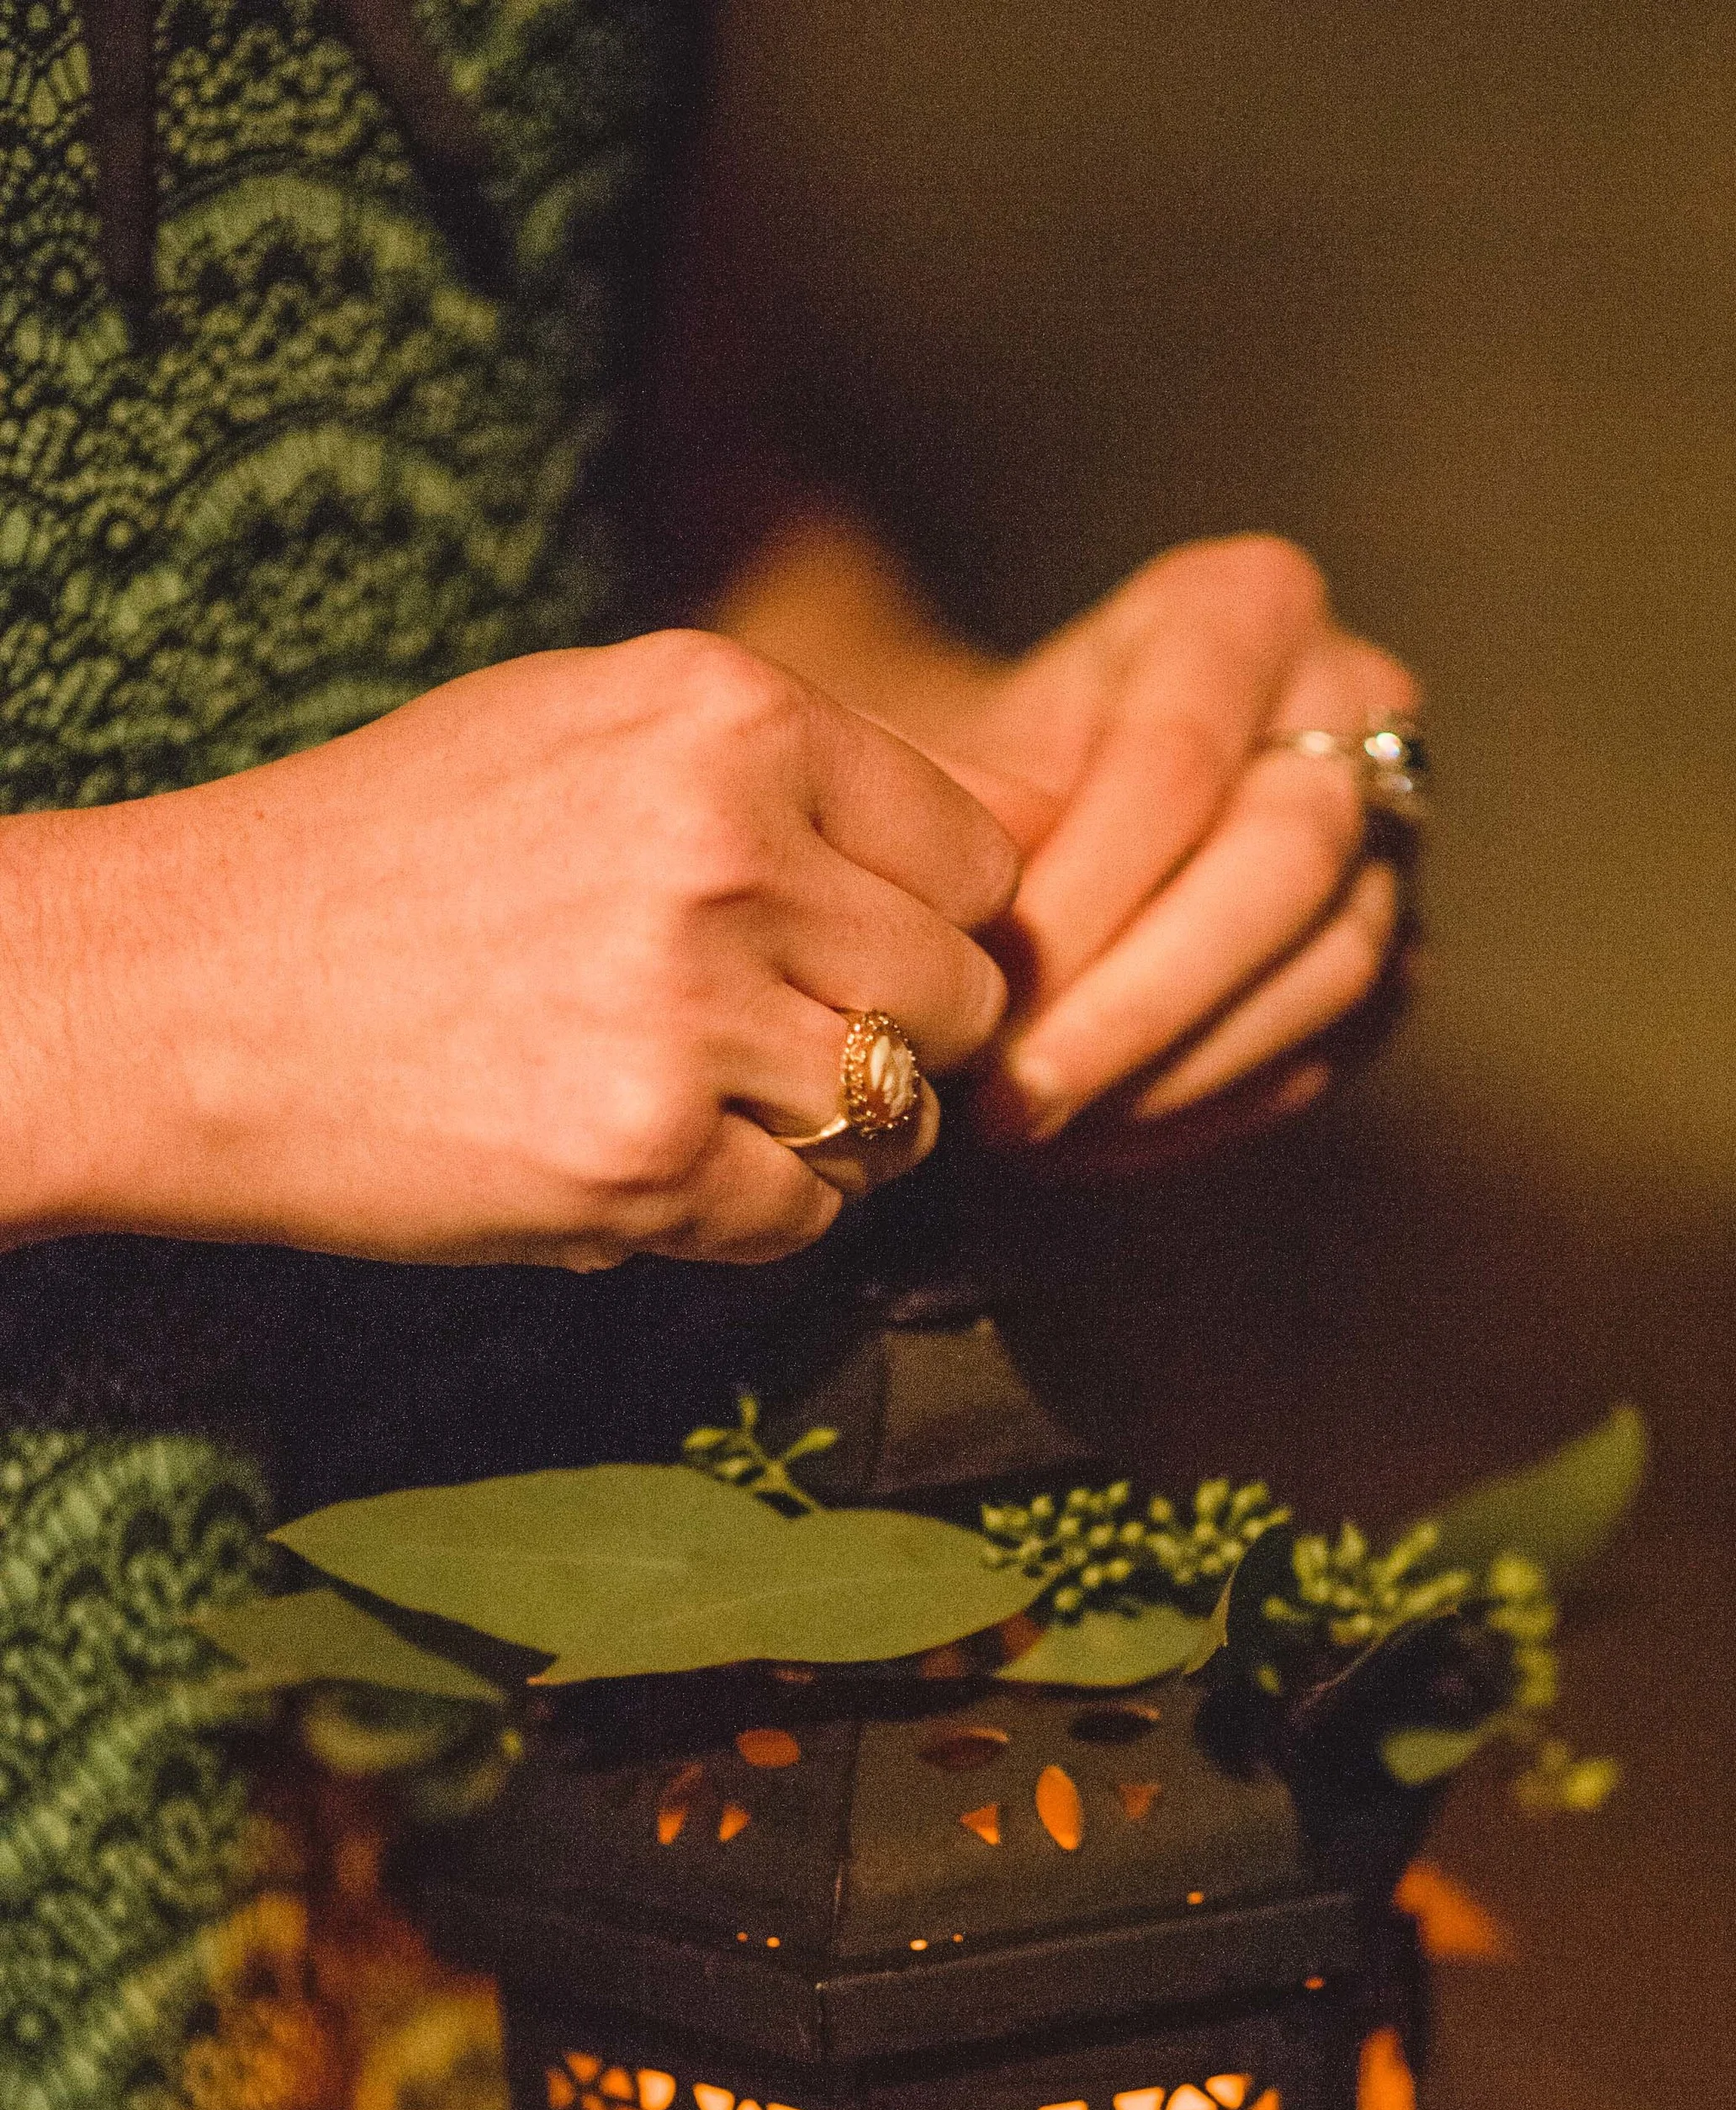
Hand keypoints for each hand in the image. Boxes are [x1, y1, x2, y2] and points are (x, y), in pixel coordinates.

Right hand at [0, 631, 1016, 1265]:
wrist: (185, 990)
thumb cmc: (388, 857)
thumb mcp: (589, 731)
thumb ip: (787, 778)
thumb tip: (1000, 850)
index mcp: (729, 713)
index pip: (974, 853)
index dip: (928, 925)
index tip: (851, 955)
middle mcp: (730, 846)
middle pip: (964, 993)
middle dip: (899, 1039)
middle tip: (777, 1046)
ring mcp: (690, 1008)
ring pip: (902, 1117)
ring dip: (834, 1138)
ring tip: (707, 1102)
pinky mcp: (644, 1157)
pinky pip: (806, 1218)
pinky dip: (747, 1215)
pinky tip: (647, 1163)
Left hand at [909, 537, 1420, 1166]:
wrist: (1036, 809)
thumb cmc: (981, 771)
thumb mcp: (951, 758)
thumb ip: (961, 823)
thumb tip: (970, 931)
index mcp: (1244, 609)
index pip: (1178, 760)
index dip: (1083, 894)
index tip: (980, 992)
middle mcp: (1352, 703)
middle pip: (1282, 862)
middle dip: (1139, 998)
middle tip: (1017, 1096)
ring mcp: (1393, 831)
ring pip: (1329, 968)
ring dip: (1174, 1068)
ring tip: (1041, 1124)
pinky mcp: (1394, 951)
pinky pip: (1328, 1047)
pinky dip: (1204, 1104)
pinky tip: (1094, 1135)